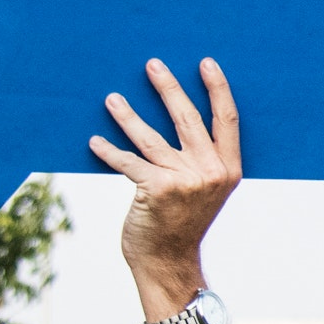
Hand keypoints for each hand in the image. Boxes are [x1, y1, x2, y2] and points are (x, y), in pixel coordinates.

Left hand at [93, 57, 245, 306]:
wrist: (168, 261)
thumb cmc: (182, 222)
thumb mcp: (205, 190)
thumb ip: (201, 159)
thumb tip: (181, 117)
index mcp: (228, 169)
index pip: (227, 119)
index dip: (217, 88)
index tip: (206, 63)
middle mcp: (210, 171)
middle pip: (187, 118)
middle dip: (168, 87)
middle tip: (152, 64)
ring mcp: (183, 180)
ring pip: (150, 137)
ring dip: (127, 115)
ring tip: (111, 98)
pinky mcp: (156, 188)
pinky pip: (127, 162)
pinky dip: (108, 151)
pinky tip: (95, 142)